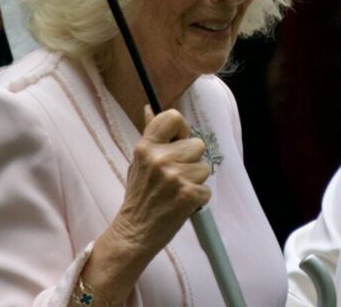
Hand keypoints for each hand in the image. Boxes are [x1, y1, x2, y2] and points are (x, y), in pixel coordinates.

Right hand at [80, 108, 210, 303]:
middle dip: (191, 161)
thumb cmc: (138, 197)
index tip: (178, 142)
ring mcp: (175, 177)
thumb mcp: (138, 163)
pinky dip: (198, 198)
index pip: (173, 117)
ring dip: (195, 181)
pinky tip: (181, 204)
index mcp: (146, 147)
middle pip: (197, 144)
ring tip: (176, 192)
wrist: (133, 233)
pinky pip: (207, 189)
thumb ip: (151, 137)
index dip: (182, 129)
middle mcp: (160, 158)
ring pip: (204, 168)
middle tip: (175, 177)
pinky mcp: (188, 195)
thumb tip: (150, 108)